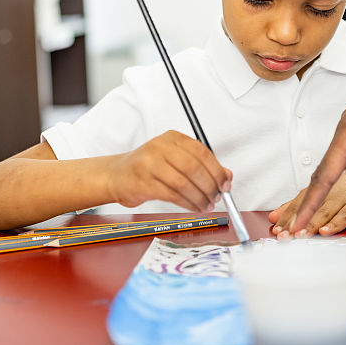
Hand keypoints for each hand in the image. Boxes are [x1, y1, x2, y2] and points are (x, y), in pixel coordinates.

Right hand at [105, 130, 231, 212]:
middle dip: (210, 186)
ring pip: (184, 183)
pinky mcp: (143, 182)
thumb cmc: (149, 167)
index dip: (217, 170)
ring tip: (205, 205)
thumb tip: (226, 177)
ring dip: (199, 198)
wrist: (118, 175)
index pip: (202, 152)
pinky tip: (193, 207)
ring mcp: (149, 164)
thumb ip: (201, 166)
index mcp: (172, 138)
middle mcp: (160, 147)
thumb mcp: (176, 159)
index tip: (225, 184)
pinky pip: (172, 195)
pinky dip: (187, 204)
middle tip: (217, 197)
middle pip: (194, 167)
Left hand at [270, 175, 345, 236]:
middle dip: (295, 224)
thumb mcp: (317, 196)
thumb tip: (273, 217)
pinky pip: (345, 215)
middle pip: (307, 209)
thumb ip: (295, 207)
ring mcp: (341, 200)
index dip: (286, 218)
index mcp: (315, 191)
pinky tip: (325, 231)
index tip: (276, 230)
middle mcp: (326, 194)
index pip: (296, 205)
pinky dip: (335, 224)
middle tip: (284, 236)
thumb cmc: (342, 191)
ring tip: (300, 236)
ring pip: (323, 213)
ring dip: (311, 225)